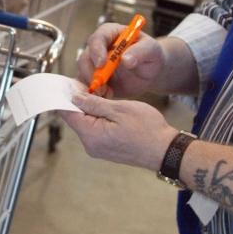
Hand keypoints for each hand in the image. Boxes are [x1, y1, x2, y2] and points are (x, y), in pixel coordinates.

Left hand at [58, 93, 178, 170]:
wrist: (165, 150)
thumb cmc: (147, 129)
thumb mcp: (119, 109)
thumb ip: (93, 103)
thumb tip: (74, 97)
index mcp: (91, 135)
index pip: (67, 113)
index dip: (67, 96)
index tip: (74, 82)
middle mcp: (91, 145)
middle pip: (76, 118)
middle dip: (81, 101)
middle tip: (96, 86)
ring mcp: (98, 149)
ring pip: (86, 123)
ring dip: (92, 108)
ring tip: (106, 95)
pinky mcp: (106, 149)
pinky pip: (95, 130)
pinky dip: (99, 117)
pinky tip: (111, 108)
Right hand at [76, 23, 164, 98]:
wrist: (151, 72)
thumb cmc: (151, 55)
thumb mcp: (151, 50)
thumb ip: (140, 51)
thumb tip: (125, 59)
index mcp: (110, 33)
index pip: (98, 38)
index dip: (97, 50)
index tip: (102, 64)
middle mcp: (98, 47)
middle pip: (85, 57)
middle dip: (91, 72)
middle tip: (102, 85)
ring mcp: (94, 63)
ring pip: (83, 73)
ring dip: (92, 85)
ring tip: (108, 93)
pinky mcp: (95, 79)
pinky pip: (87, 86)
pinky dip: (93, 93)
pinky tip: (106, 96)